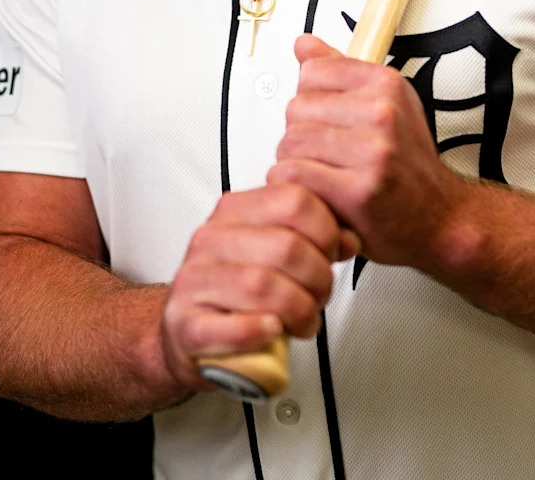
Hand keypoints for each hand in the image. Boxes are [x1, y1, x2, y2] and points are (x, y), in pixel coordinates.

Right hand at [161, 183, 360, 388]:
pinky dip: (259, 331)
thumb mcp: (273, 254)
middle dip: (318, 278)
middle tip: (321, 296)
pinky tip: (272, 331)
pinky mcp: (185, 325)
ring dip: (298, 310)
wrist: (187, 334)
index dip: (327, 230)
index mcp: (235, 211)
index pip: (294, 200)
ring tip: (304, 321)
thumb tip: (349, 240)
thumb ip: (312, 238)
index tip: (333, 253)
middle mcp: (211, 239)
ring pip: (262, 285)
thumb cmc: (235, 292)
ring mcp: (194, 280)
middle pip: (286, 246)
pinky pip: (230, 326)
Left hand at [268, 34, 463, 267]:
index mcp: (386, 84)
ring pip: (291, 142)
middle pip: (296, 109)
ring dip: (295, 163)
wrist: (441, 217)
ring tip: (321, 174)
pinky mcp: (358, 191)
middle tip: (324, 155)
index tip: (328, 120)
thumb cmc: (409, 163)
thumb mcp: (385, 104)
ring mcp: (372, 151)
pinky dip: (297, 186)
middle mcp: (382, 112)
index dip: (311, 99)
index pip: (312, 72)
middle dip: (300, 135)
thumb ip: (340, 72)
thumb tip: (303, 44)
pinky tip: (318, 191)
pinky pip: (295, 174)